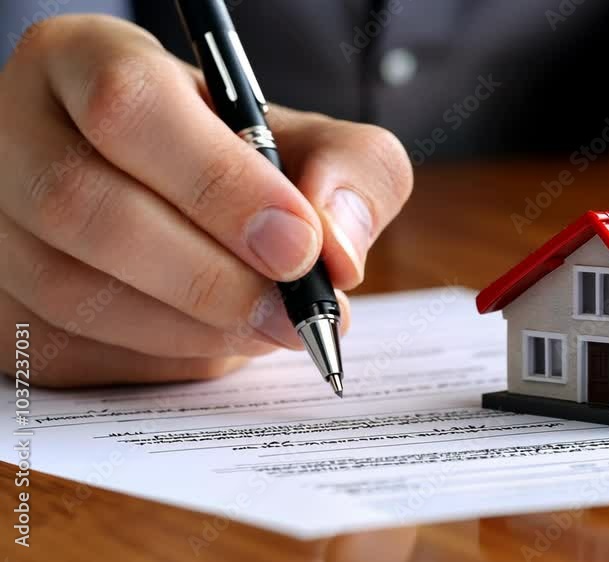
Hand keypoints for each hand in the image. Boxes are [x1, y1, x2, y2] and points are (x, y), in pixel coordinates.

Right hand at [0, 16, 412, 386]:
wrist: (181, 207)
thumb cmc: (243, 164)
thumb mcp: (309, 141)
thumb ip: (351, 171)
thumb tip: (336, 249)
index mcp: (84, 61)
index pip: (129, 108)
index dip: (219, 185)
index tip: (300, 244)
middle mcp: (17, 134)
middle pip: (87, 209)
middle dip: (211, 277)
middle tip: (295, 313)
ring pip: (75, 295)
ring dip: (193, 330)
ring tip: (270, 328)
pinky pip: (74, 355)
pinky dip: (163, 361)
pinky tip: (214, 339)